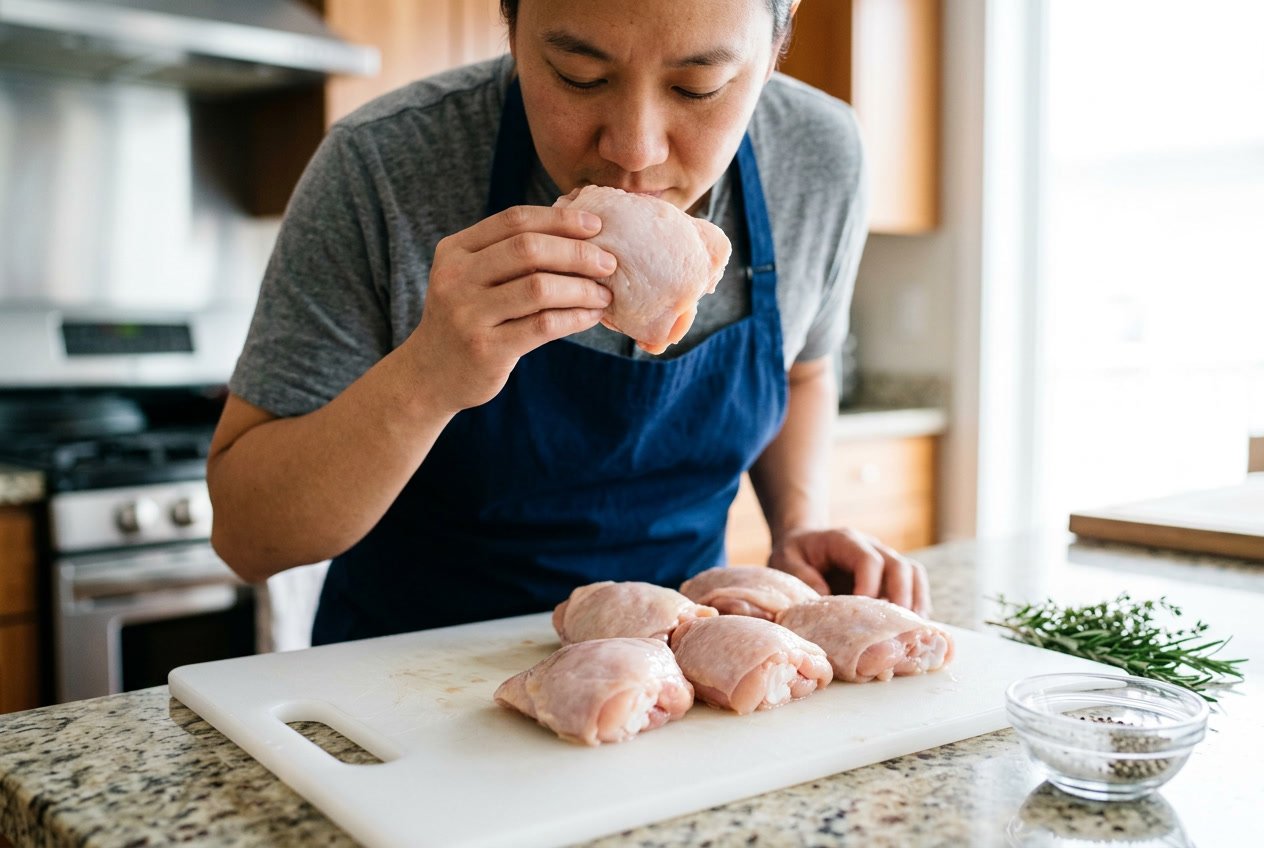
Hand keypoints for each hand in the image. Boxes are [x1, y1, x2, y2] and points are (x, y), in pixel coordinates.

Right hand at [406, 205, 616, 412]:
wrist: (430, 376)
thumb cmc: (467, 319)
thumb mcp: (471, 279)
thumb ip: (509, 255)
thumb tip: (580, 232)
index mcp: (454, 251)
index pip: (514, 221)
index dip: (559, 220)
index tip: (595, 226)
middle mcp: (456, 278)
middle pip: (528, 249)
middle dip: (577, 253)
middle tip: (608, 263)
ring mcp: (468, 315)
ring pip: (539, 288)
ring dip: (582, 288)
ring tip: (604, 294)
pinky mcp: (486, 349)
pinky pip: (543, 325)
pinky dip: (575, 317)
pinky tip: (591, 316)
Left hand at [768, 527, 931, 617]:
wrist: (804, 542)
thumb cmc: (795, 553)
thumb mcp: (786, 560)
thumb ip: (802, 577)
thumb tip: (828, 600)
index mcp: (846, 541)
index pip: (869, 560)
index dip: (869, 587)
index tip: (862, 612)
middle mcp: (872, 547)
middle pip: (900, 567)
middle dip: (901, 598)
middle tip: (894, 629)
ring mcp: (885, 559)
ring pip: (914, 574)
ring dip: (915, 602)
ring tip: (910, 632)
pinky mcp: (889, 575)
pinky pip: (914, 585)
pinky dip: (916, 606)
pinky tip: (908, 629)